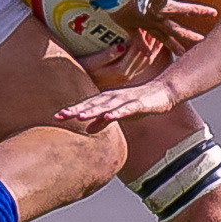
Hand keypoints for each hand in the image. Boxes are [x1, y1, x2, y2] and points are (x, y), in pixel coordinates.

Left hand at [57, 76, 180, 129]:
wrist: (163, 92)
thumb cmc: (139, 102)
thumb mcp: (119, 113)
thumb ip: (103, 120)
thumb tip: (88, 129)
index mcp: (107, 100)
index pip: (86, 106)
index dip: (72, 110)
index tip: (57, 116)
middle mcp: (113, 97)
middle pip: (92, 104)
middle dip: (76, 110)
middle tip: (60, 116)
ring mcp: (125, 99)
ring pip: (106, 106)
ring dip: (93, 111)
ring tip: (80, 116)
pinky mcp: (139, 103)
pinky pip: (126, 109)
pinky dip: (117, 112)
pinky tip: (109, 117)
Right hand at [76, 33, 165, 88]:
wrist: (78, 84)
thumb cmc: (82, 70)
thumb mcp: (91, 62)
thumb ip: (107, 55)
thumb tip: (122, 46)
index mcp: (120, 71)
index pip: (137, 52)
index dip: (143, 37)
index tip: (147, 23)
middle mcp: (127, 75)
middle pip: (145, 56)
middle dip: (151, 41)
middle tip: (158, 25)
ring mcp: (128, 76)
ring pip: (146, 60)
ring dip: (153, 47)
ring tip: (158, 33)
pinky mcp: (127, 76)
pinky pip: (143, 64)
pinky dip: (149, 53)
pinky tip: (152, 45)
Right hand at [109, 0, 217, 54]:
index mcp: (166, 8)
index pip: (189, 9)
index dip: (202, 11)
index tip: (214, 13)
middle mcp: (158, 19)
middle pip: (177, 29)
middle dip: (189, 35)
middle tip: (201, 41)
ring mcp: (144, 25)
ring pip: (161, 37)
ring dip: (172, 45)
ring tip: (181, 53)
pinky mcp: (131, 26)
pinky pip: (138, 39)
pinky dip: (143, 46)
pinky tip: (147, 53)